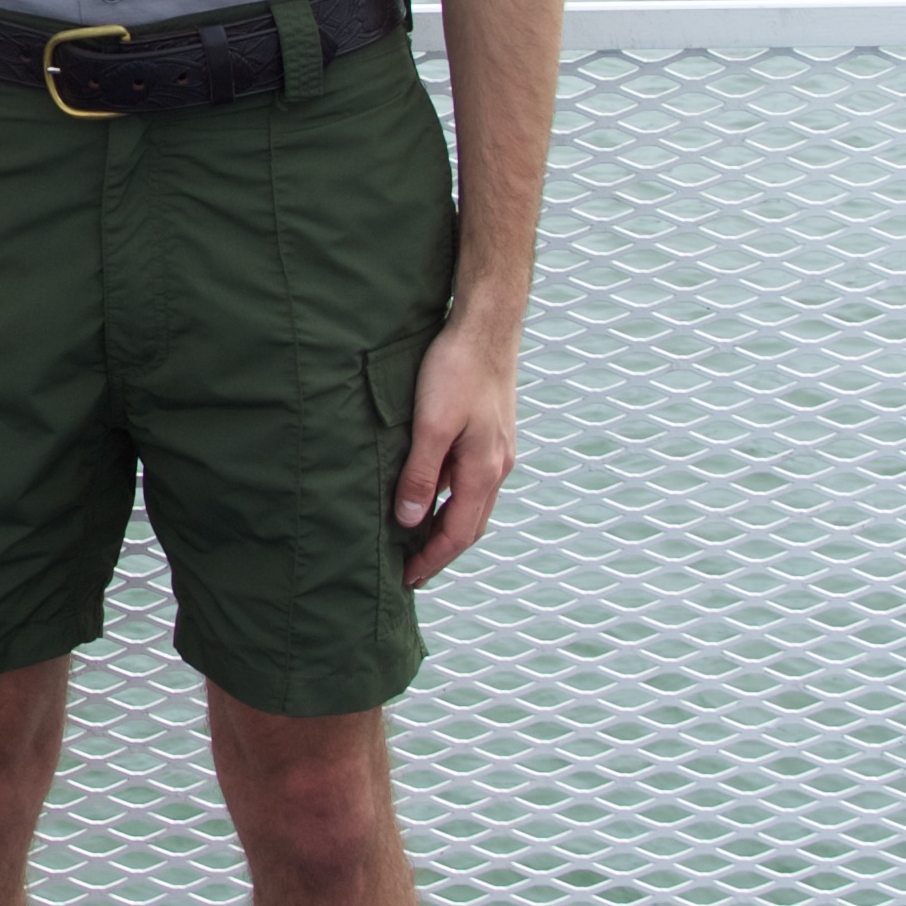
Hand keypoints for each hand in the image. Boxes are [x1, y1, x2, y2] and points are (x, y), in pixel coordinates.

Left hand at [388, 316, 521, 589]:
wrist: (486, 325)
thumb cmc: (457, 369)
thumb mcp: (431, 424)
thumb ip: (420, 474)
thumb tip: (410, 521)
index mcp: (484, 470)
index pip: (459, 533)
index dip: (433, 560)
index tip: (408, 580)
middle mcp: (497, 466)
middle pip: (470, 525)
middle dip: (440, 551)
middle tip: (410, 571)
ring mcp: (497, 450)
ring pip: (472, 504)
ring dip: (446, 526)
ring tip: (416, 541)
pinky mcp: (491, 434)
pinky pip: (471, 481)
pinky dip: (451, 499)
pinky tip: (430, 495)